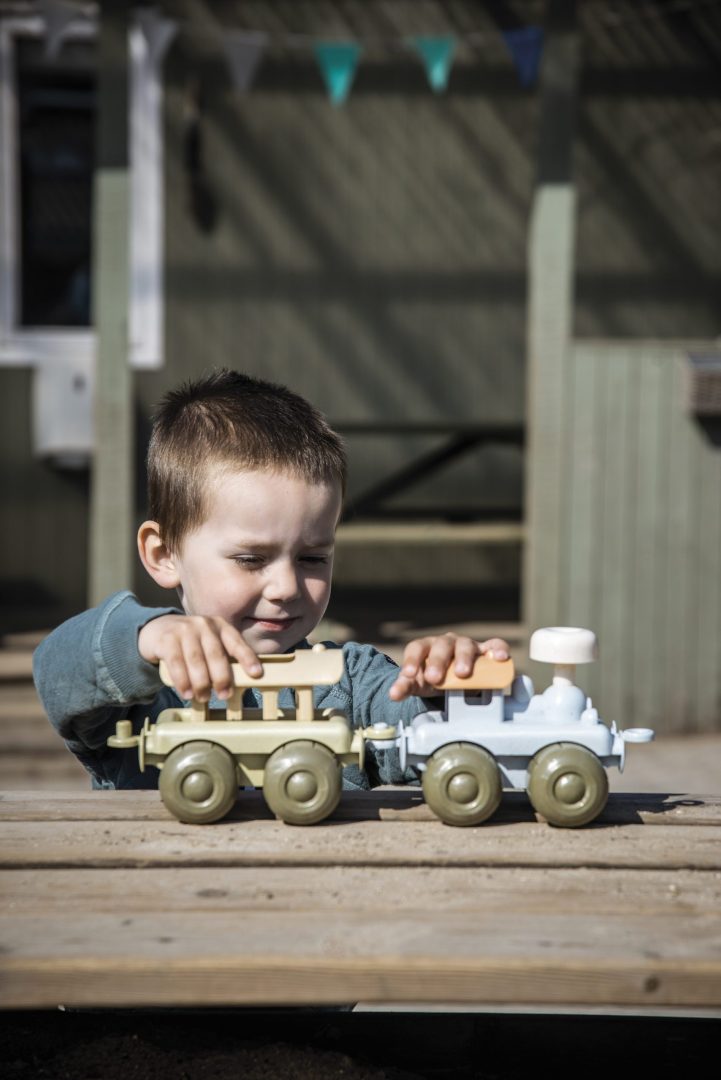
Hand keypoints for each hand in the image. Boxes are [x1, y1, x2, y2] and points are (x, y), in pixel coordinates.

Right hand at [138, 614, 261, 701]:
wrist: (157, 630)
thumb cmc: (190, 642)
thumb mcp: (209, 643)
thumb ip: (222, 656)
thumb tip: (241, 681)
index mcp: (220, 626)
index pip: (236, 642)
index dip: (247, 658)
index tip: (256, 674)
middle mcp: (204, 624)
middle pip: (216, 653)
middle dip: (222, 677)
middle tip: (224, 695)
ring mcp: (184, 629)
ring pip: (196, 660)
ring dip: (201, 682)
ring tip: (203, 697)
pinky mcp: (167, 639)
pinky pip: (176, 662)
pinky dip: (182, 680)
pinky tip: (186, 692)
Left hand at [389, 633, 509, 701]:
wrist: (451, 676)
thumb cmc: (432, 676)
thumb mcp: (417, 683)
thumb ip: (405, 687)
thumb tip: (394, 694)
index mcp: (426, 647)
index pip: (417, 648)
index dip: (412, 660)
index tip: (409, 675)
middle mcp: (445, 643)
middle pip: (442, 646)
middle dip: (438, 661)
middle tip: (435, 678)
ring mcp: (466, 645)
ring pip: (465, 645)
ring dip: (463, 657)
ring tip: (462, 673)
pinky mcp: (485, 651)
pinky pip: (494, 645)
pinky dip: (498, 650)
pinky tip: (498, 658)